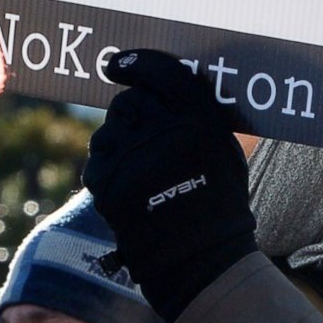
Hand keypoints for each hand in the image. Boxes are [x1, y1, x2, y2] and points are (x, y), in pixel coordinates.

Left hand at [85, 49, 258, 320]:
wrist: (199, 259)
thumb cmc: (218, 205)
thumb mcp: (225, 151)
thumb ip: (199, 116)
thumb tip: (163, 89)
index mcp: (199, 118)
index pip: (162, 72)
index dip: (137, 64)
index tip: (119, 64)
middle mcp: (165, 130)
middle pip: (130, 101)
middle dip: (132, 114)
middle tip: (142, 135)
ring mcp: (133, 155)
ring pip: (109, 130)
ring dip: (118, 142)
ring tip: (139, 169)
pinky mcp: (107, 181)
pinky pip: (97, 160)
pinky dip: (107, 169)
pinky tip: (127, 185)